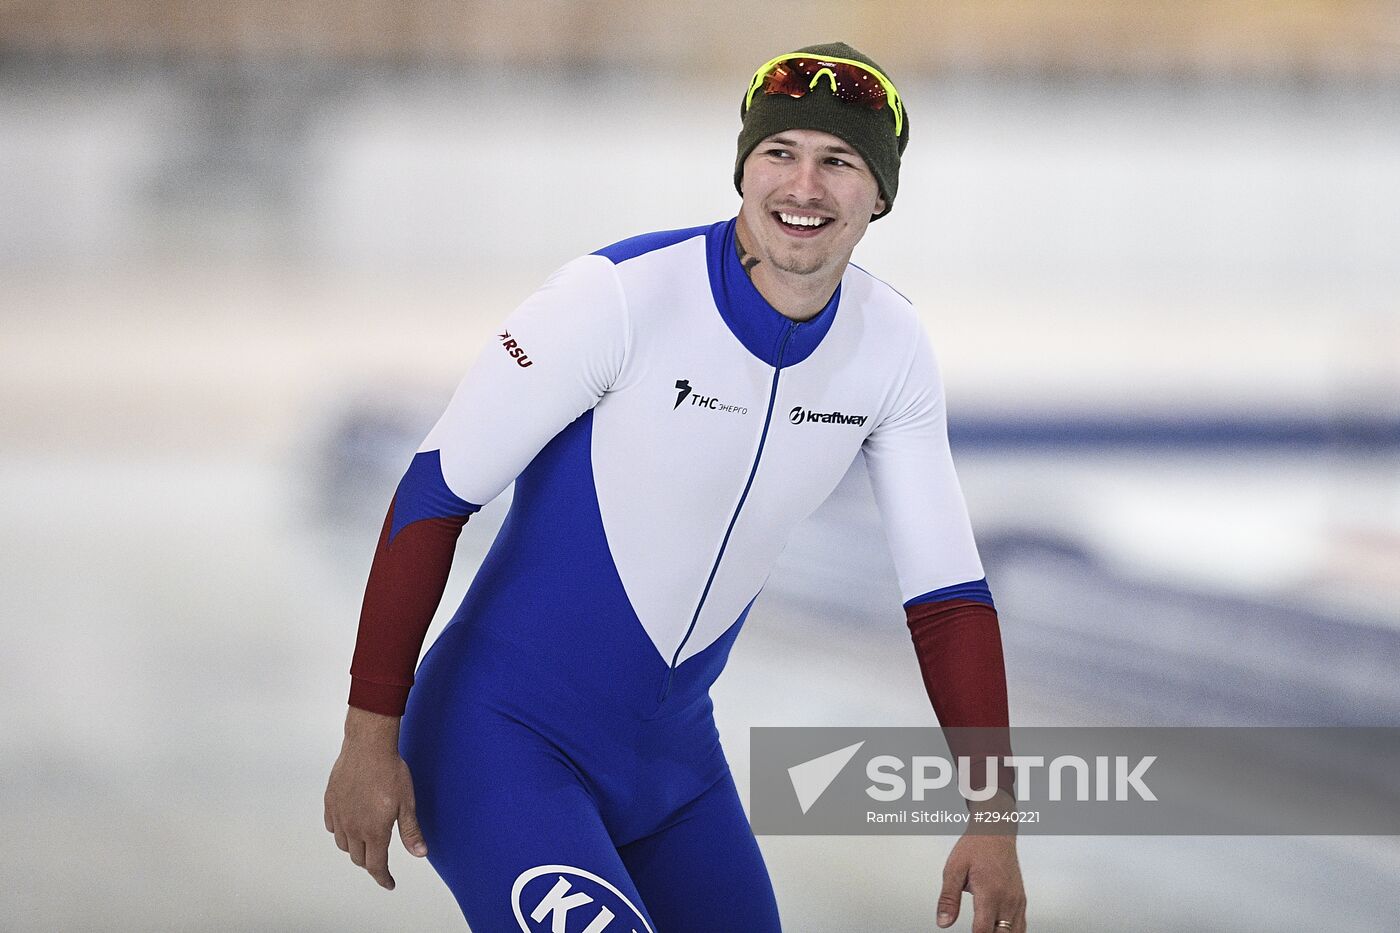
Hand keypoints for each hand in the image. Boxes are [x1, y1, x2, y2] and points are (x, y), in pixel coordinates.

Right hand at [323, 708, 427, 889]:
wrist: (368, 747)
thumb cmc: (390, 772)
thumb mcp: (407, 803)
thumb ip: (411, 831)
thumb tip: (420, 854)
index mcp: (374, 831)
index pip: (376, 866)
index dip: (383, 878)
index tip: (389, 883)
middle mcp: (353, 828)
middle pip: (359, 858)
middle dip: (370, 863)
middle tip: (380, 860)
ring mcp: (339, 815)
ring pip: (344, 845)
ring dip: (355, 848)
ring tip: (367, 841)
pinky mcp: (330, 802)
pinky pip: (333, 827)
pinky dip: (341, 832)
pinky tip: (350, 824)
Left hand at [936, 814, 1025, 930]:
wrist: (996, 831)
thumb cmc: (976, 846)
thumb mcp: (953, 869)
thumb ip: (948, 898)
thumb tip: (943, 922)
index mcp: (990, 893)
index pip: (983, 930)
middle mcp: (1008, 899)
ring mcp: (1017, 901)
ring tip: (985, 932)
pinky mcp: (1021, 900)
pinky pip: (1020, 925)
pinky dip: (1011, 932)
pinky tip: (999, 932)